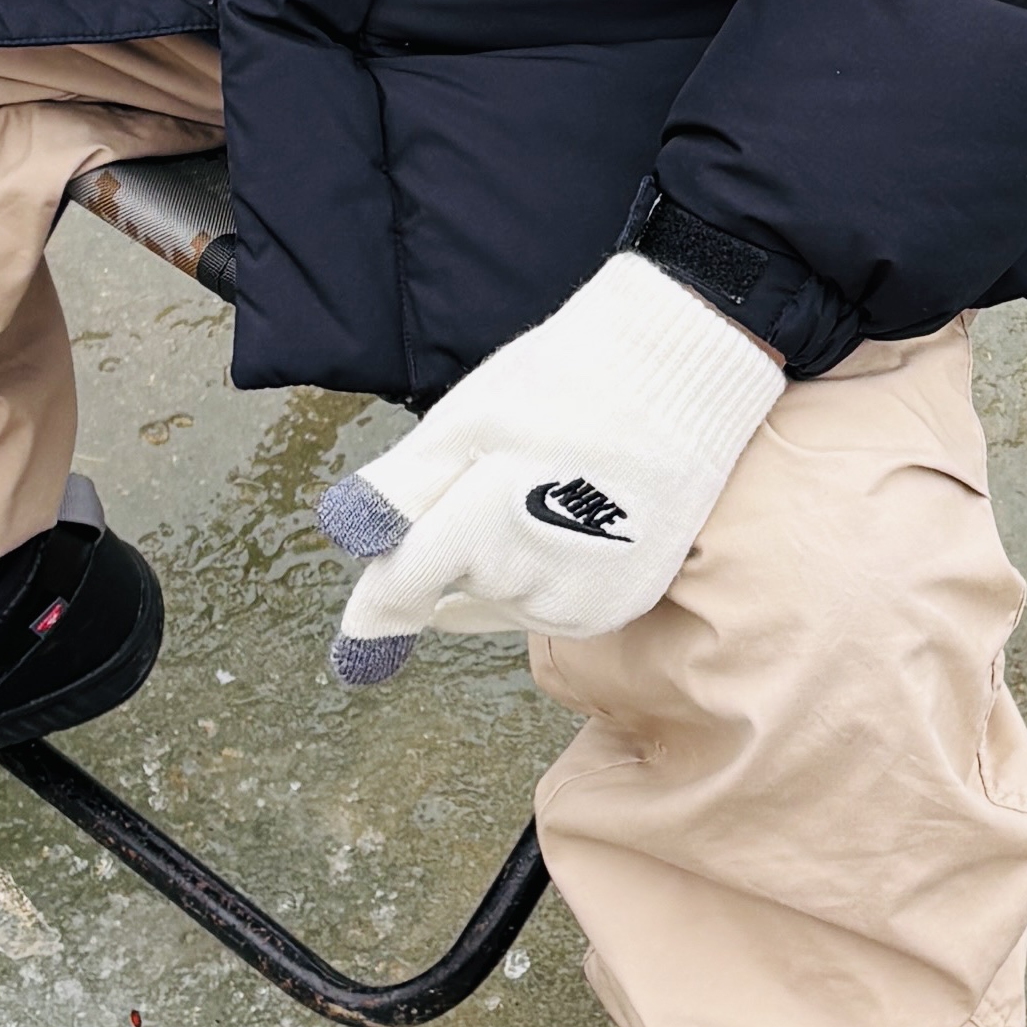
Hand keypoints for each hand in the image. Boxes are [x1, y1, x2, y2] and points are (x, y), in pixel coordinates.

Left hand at [312, 254, 783, 681]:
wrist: (679, 372)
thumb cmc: (561, 384)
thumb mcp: (464, 420)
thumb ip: (400, 491)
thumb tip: (347, 539)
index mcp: (483, 529)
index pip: (404, 588)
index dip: (374, 609)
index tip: (352, 654)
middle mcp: (533, 581)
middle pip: (452, 588)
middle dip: (450, 546)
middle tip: (494, 474)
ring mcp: (583, 600)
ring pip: (500, 600)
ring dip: (498, 563)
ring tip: (541, 489)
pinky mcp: (621, 604)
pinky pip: (549, 608)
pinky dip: (543, 575)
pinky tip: (565, 521)